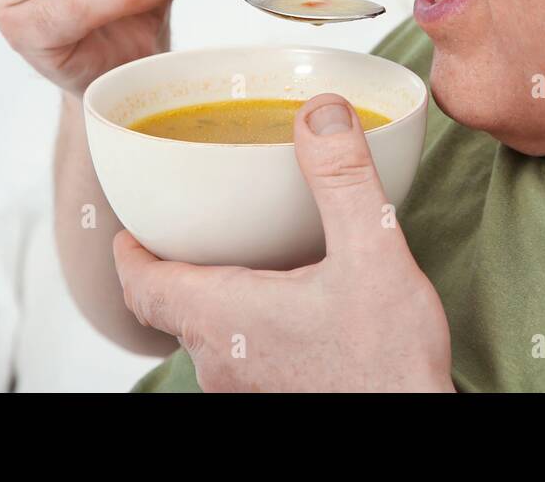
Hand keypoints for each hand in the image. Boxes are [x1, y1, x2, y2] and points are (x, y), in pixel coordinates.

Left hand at [113, 93, 453, 391]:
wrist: (414, 432)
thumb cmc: (387, 366)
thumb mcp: (372, 252)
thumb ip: (342, 178)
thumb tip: (320, 112)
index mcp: (222, 317)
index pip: (141, 285)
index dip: (129, 252)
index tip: (129, 224)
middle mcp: (221, 360)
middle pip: (171, 306)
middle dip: (177, 262)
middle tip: (196, 224)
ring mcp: (247, 387)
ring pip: (208, 333)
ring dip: (216, 292)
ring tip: (248, 254)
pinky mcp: (279, 397)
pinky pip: (244, 353)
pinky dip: (249, 320)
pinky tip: (296, 301)